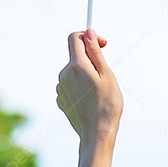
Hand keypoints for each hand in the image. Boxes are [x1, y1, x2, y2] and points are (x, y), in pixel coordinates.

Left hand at [56, 29, 123, 147]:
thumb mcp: (106, 74)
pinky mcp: (61, 100)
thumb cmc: (107, 105)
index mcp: (76, 66)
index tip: (102, 44)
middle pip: (76, 56)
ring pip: (74, 71)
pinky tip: (90, 100)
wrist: (96, 134)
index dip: (89, 36)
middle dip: (90, 59)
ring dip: (86, 74)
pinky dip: (80, 86)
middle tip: (105, 75)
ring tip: (99, 91)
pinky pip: (71, 85)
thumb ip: (95, 52)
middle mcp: (64, 75)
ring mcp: (60, 88)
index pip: (74, 38)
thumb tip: (88, 33)